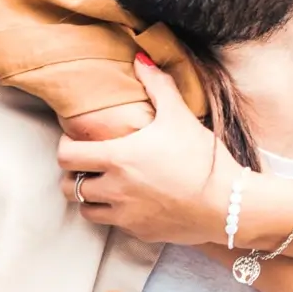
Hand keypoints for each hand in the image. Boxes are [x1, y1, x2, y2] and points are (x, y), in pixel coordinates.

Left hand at [57, 55, 230, 243]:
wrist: (227, 205)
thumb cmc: (200, 157)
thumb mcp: (178, 116)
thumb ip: (157, 85)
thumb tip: (140, 58)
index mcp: (117, 159)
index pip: (66, 156)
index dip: (65, 146)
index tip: (75, 140)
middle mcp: (114, 190)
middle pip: (68, 187)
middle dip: (72, 174)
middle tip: (87, 164)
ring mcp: (125, 216)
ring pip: (86, 211)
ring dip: (90, 197)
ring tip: (104, 183)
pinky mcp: (139, 233)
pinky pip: (113, 225)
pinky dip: (114, 213)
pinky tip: (130, 201)